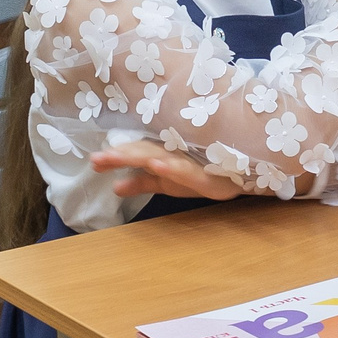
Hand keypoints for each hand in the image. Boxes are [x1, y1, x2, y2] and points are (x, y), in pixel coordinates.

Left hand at [89, 138, 244, 202]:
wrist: (244, 174)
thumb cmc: (203, 173)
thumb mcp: (168, 182)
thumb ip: (142, 183)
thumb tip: (115, 187)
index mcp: (164, 153)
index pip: (136, 152)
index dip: (116, 155)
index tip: (94, 161)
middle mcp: (175, 153)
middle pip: (144, 151)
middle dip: (121, 155)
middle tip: (97, 159)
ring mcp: (191, 162)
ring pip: (161, 156)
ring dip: (139, 156)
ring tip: (117, 157)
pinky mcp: (207, 175)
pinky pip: (187, 171)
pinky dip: (172, 167)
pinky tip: (157, 165)